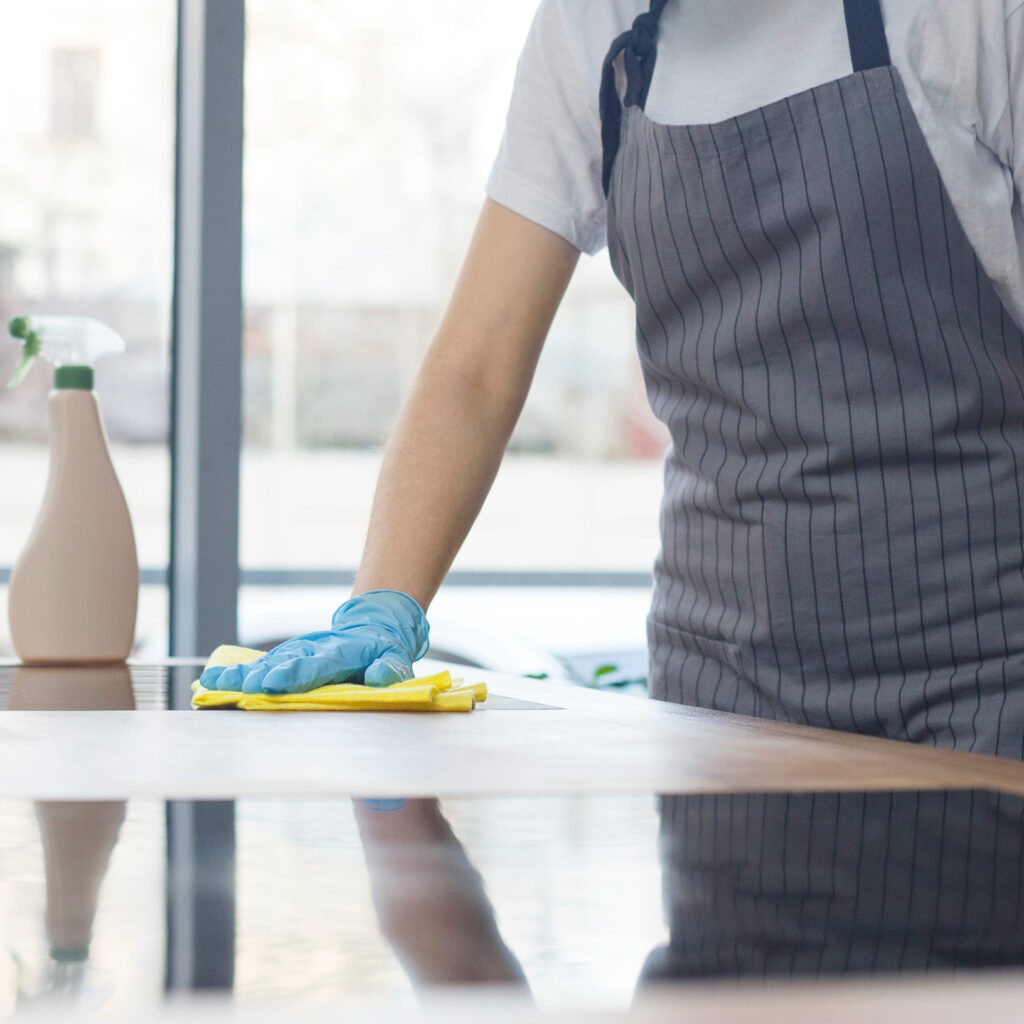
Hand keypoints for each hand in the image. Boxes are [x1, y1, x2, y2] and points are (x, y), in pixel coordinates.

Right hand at [199, 590, 428, 693]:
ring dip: (242, 675)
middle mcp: (312, 650)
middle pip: (285, 663)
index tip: (274, 683)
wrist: (370, 626)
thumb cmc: (383, 650)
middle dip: (264, 676)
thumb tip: (381, 677)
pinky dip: (236, 674)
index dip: (295, 674)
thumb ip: (390, 667)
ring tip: (216, 684)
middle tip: (244, 688)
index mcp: (341, 652)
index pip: (317, 664)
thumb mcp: (396, 657)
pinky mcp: (285, 659)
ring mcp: (296, 653)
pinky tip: (210, 682)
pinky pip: (258, 667)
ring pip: (267, 663)